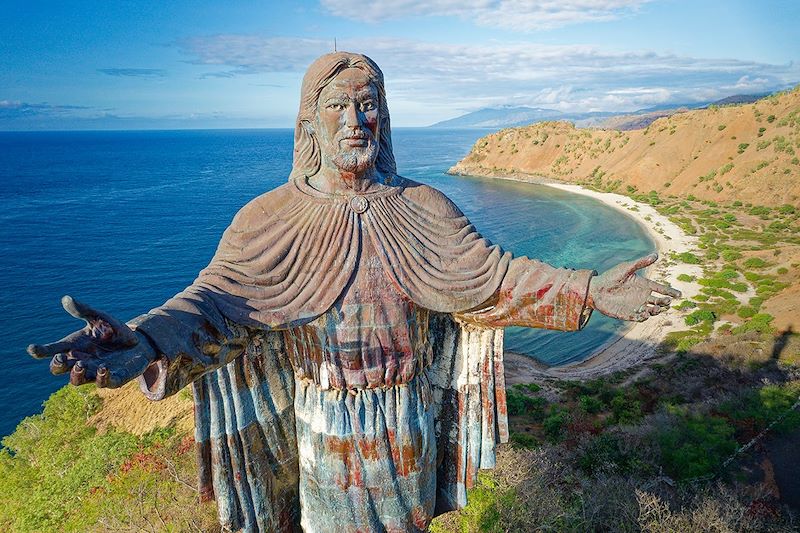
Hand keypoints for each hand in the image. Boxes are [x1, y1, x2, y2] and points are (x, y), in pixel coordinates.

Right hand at [27, 296, 155, 387]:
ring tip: (80, 363)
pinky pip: (103, 383)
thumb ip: (84, 310)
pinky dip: (101, 377)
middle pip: (60, 369)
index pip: (52, 351)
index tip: (32, 348)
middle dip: (57, 366)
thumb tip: (66, 298)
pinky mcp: (112, 379)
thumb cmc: (112, 331)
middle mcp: (80, 361)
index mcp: (74, 347)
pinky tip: (103, 367)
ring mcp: (94, 372)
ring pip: (77, 380)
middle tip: (61, 358)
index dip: (41, 351)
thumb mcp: (100, 318)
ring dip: (76, 374)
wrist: (138, 342)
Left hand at [588, 253, 680, 321]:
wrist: (596, 289)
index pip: (661, 289)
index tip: (679, 295)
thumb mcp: (626, 268)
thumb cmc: (610, 277)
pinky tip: (645, 314)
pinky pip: (640, 318)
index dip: (671, 292)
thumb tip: (656, 254)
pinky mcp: (628, 314)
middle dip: (665, 302)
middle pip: (660, 301)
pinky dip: (644, 317)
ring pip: (652, 311)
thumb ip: (641, 263)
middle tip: (666, 302)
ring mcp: (636, 306)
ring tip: (656, 308)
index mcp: (644, 285)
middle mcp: (642, 296)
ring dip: (656, 311)